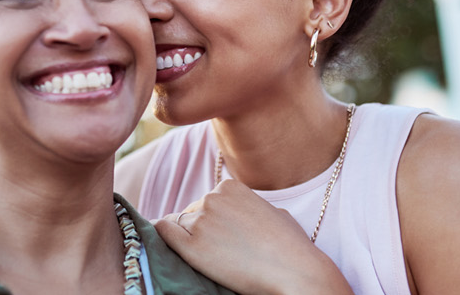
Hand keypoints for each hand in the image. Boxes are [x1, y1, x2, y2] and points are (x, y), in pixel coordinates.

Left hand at [154, 179, 350, 294]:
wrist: (296, 272)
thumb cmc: (290, 247)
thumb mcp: (272, 211)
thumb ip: (248, 206)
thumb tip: (237, 211)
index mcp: (229, 187)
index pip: (206, 201)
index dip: (211, 220)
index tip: (222, 236)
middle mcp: (211, 198)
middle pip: (191, 213)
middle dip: (199, 230)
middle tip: (219, 250)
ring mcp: (200, 221)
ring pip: (177, 225)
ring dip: (187, 239)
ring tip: (210, 256)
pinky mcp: (191, 247)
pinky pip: (163, 232)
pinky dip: (163, 238)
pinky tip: (170, 248)